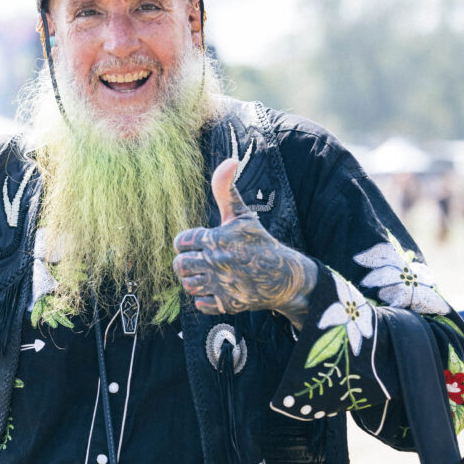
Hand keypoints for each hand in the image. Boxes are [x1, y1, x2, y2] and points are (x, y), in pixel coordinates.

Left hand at [173, 159, 316, 326]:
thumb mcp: (241, 215)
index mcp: (215, 238)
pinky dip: (205, 300)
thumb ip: (226, 189)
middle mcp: (216, 261)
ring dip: (194, 281)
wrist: (283, 275)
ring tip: (207, 276)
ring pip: (188, 285)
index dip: (186, 244)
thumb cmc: (259, 242)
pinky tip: (217, 290)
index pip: (180, 242)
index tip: (197, 245)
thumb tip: (230, 159)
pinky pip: (201, 304)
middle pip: (180, 265)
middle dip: (186, 264)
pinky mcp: (227, 303)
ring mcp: (221, 283)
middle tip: (198, 263)